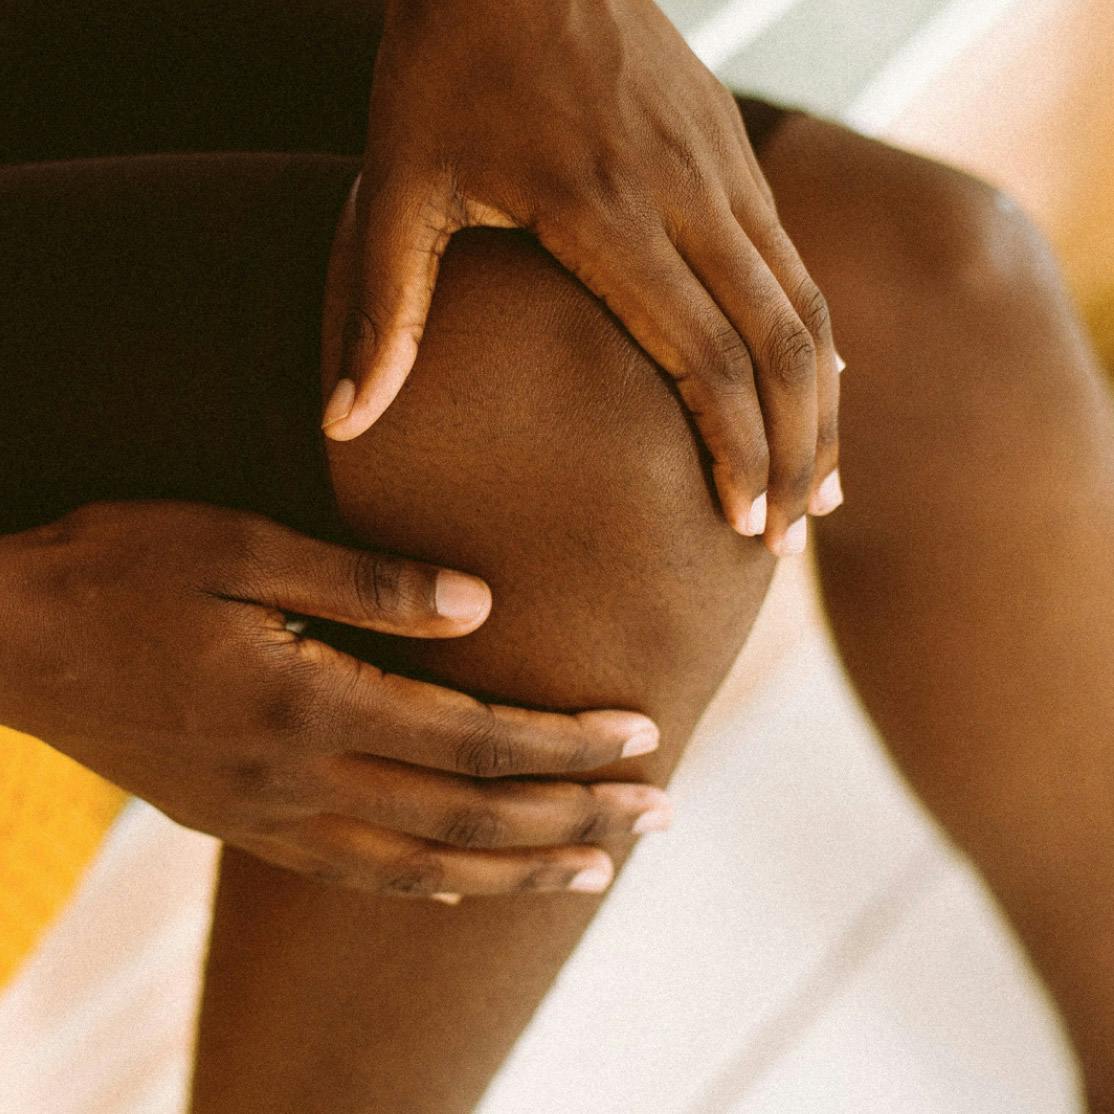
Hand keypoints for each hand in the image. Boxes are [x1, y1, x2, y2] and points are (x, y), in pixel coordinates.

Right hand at [0, 502, 667, 896]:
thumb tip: (478, 603)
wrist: (7, 642)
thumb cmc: (119, 571)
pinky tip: (475, 885)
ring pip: (424, 865)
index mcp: (308, 701)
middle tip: (660, 813)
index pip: (474, 738)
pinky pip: (356, 872)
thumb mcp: (234, 544)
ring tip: (600, 869)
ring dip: (521, 868)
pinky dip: (431, 886)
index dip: (565, 741)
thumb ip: (362, 581)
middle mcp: (299, 775)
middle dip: (574, 814)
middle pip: (469, 814)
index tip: (640, 733)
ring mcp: (267, 814)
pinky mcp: (240, 825)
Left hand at [321, 0, 843, 554]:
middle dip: (795, 452)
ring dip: (822, 406)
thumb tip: (345, 422)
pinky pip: (796, 262)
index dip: (735, 450)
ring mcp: (723, 168)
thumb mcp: (400, 183)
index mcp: (608, 211)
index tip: (741, 525)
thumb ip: (383, 311)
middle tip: (788, 539)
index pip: (703, 356)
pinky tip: (820, 390)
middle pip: (778, 347)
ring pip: (805, 306)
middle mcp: (689, 194)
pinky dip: (814, 340)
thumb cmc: (446, 61)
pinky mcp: (732, 151)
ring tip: (820, 490)